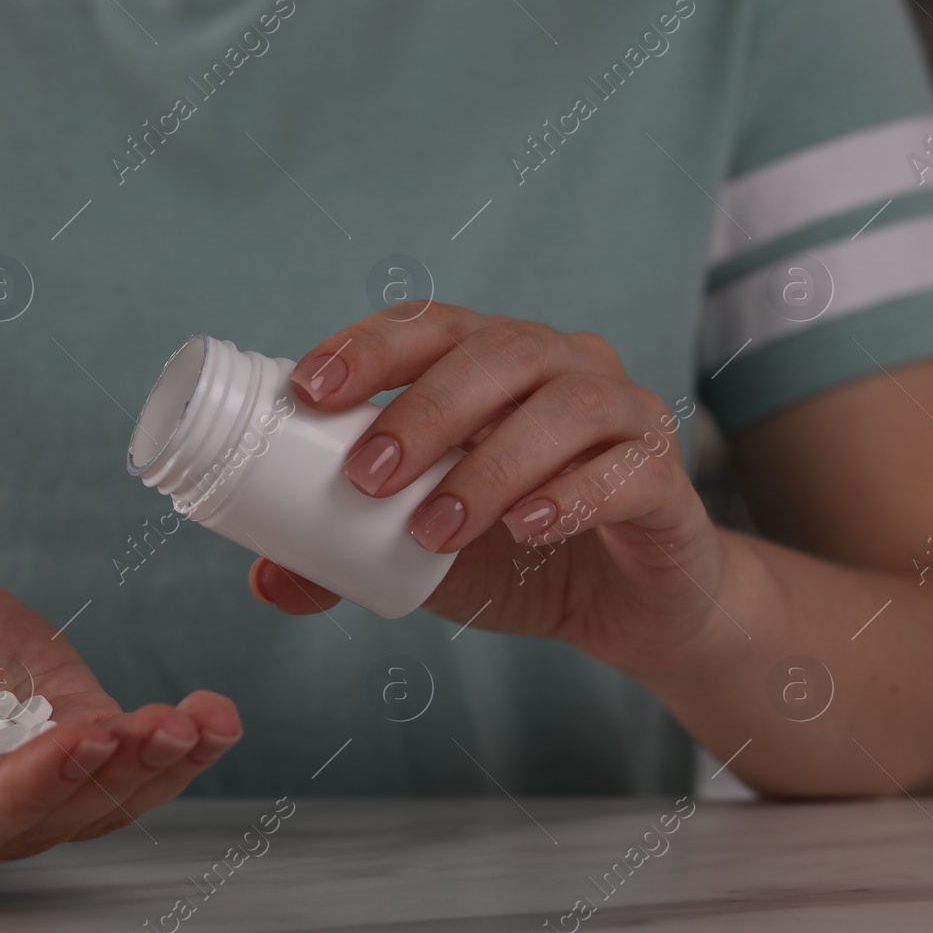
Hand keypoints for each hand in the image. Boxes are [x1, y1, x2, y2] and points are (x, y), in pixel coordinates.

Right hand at [0, 544, 239, 885]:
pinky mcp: (60, 741)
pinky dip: (173, 745)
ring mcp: (13, 787)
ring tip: (201, 724)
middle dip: (110, 776)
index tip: (80, 739)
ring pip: (96, 803)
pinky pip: (121, 760)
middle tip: (160, 728)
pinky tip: (213, 719)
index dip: (28, 788)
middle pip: (43, 821)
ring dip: (156, 768)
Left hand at [247, 303, 729, 672]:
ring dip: (489, 464)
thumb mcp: (419, 557)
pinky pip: (629, 468)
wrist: (628, 606)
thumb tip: (264, 579)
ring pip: (565, 404)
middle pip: (498, 350)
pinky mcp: (668, 479)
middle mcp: (563, 367)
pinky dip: (573, 494)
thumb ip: (346, 559)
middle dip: (423, 409)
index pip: (428, 327)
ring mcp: (625, 416)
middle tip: (365, 477)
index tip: (310, 391)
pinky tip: (526, 528)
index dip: (369, 348)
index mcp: (492, 364)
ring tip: (432, 530)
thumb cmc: (514, 553)